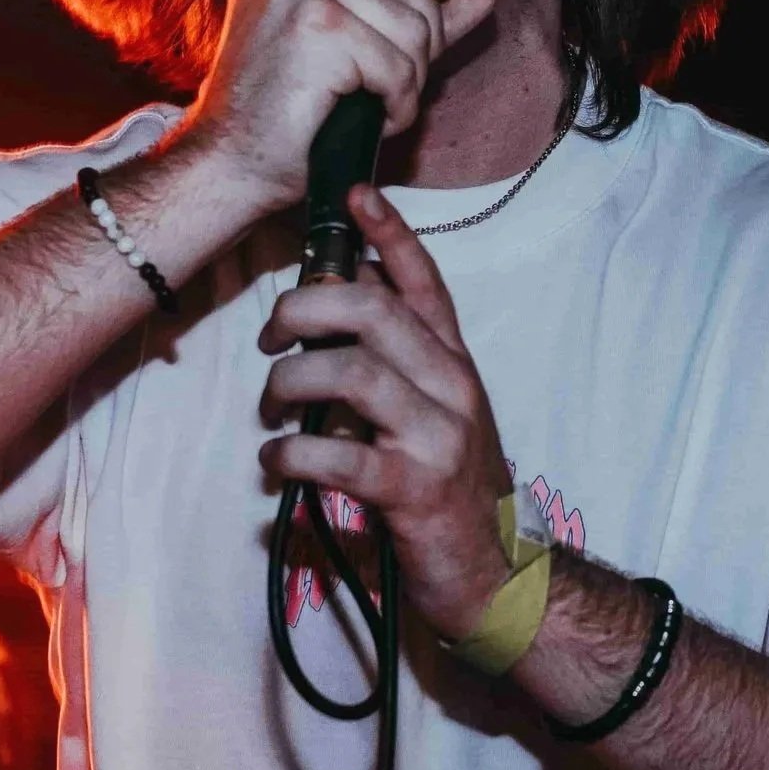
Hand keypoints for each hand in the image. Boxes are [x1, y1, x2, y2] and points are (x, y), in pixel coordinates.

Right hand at [184, 0, 497, 215]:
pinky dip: (399, 102)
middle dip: (423, 38)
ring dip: (411, 78)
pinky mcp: (315, 27)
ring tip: (374, 101)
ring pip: (414, 23)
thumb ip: (414, 11)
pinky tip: (370, 118)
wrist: (231, 164)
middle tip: (393, 78)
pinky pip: (400, 63)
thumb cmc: (289, 108)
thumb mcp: (354, 42)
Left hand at [256, 184, 513, 638]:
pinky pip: (339, 456)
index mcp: (454, 363)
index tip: (354, 193)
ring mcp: (438, 436)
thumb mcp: (436, 413)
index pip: (423, 281)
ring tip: (270, 410)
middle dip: (305, 309)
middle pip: (373, 310)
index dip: (389, 232)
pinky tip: (275, 461)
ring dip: (290, 383)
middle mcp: (453, 387)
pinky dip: (291, 454)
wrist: (498, 576)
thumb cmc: (451, 489)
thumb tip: (340, 306)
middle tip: (272, 338)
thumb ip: (398, 364)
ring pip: (351, 372)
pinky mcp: (414, 489)